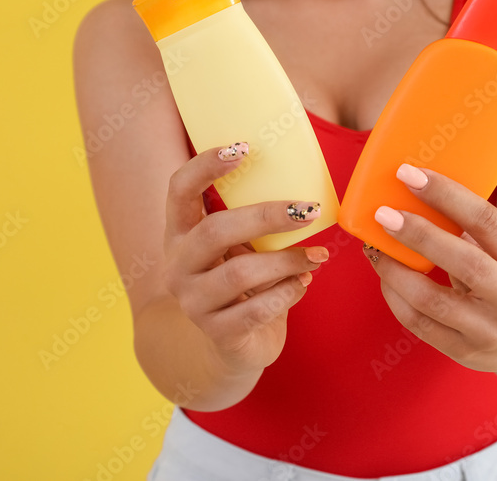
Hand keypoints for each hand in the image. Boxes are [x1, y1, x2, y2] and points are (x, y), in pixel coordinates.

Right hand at [162, 142, 327, 376]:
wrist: (233, 348)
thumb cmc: (244, 283)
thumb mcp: (240, 247)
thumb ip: (253, 221)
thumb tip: (303, 188)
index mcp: (180, 233)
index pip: (179, 190)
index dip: (205, 166)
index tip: (244, 148)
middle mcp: (178, 265)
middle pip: (215, 230)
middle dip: (267, 216)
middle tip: (309, 210)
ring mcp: (194, 302)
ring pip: (240, 273)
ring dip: (287, 261)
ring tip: (317, 256)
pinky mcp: (219, 334)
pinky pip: (257, 310)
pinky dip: (288, 293)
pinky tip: (304, 283)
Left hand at [362, 163, 496, 373]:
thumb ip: (476, 229)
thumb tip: (415, 191)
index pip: (487, 221)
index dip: (446, 195)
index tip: (410, 175)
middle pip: (465, 262)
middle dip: (419, 234)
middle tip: (384, 213)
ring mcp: (491, 331)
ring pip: (434, 301)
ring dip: (397, 270)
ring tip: (376, 247)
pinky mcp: (465, 353)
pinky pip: (420, 325)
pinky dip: (396, 298)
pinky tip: (386, 277)